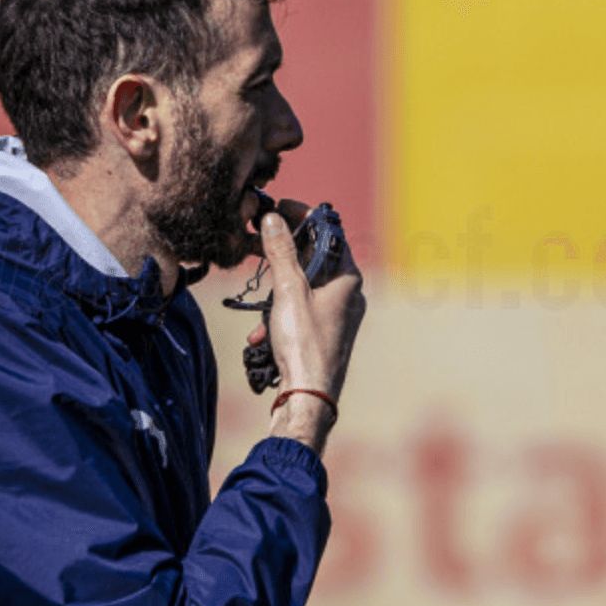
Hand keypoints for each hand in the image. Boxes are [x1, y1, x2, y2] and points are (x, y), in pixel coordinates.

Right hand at [257, 206, 363, 452]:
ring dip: (275, 291)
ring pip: (303, 288)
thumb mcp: (288, 290)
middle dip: (281, 254)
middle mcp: (348, 295)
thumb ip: (280, 251)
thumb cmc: (304, 343)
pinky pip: (300, 313)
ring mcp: (337, 317)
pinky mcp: (323, 336)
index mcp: (349, 278)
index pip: (329, 231)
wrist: (308, 397)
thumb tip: (273, 217)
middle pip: (314, 258)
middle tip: (256, 242)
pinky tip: (259, 335)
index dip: (302, 215)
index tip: (277, 207)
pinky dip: (279, 316)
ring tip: (257, 298)